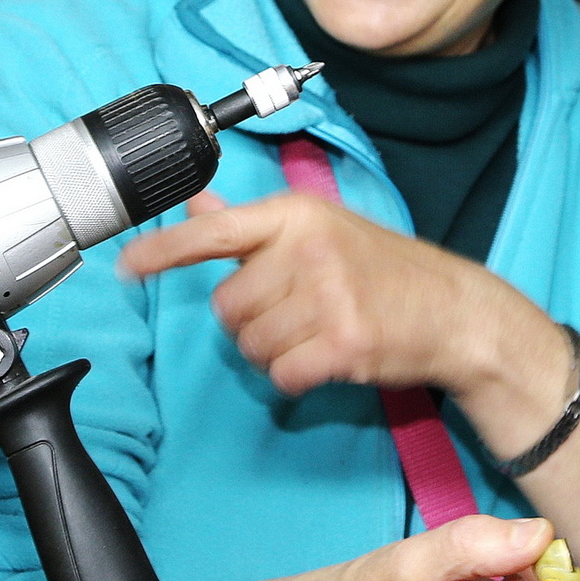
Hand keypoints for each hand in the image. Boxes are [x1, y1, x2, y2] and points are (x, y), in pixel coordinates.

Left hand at [118, 192, 554, 405]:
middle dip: (248, 320)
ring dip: (272, 351)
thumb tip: (196, 204)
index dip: (163, 250)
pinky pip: (281, 375)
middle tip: (292, 313)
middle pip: (226, 306)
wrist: (453, 309)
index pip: (213, 232)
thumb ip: (250, 224)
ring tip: (313, 332)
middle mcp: (307, 250)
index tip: (126, 265)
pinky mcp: (344, 342)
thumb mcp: (319, 228)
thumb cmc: (382, 269)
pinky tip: (323, 358)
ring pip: (250, 345)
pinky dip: (294, 377)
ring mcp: (328, 297)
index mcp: (295, 215)